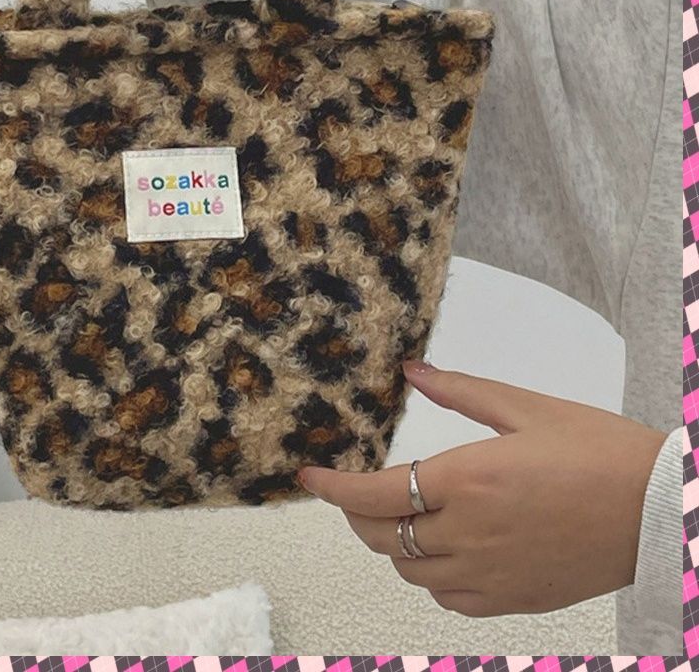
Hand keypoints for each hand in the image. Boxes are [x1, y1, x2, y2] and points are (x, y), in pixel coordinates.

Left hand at [299, 360, 667, 616]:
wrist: (661, 510)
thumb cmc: (597, 450)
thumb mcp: (524, 408)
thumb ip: (459, 390)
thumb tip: (409, 369)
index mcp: (468, 480)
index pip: (373, 494)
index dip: (332, 488)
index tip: (308, 477)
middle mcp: (469, 533)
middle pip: (381, 536)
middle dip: (356, 513)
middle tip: (355, 491)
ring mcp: (491, 575)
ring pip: (410, 570)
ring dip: (393, 542)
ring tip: (401, 514)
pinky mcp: (514, 600)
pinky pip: (448, 599)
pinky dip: (431, 576)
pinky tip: (442, 550)